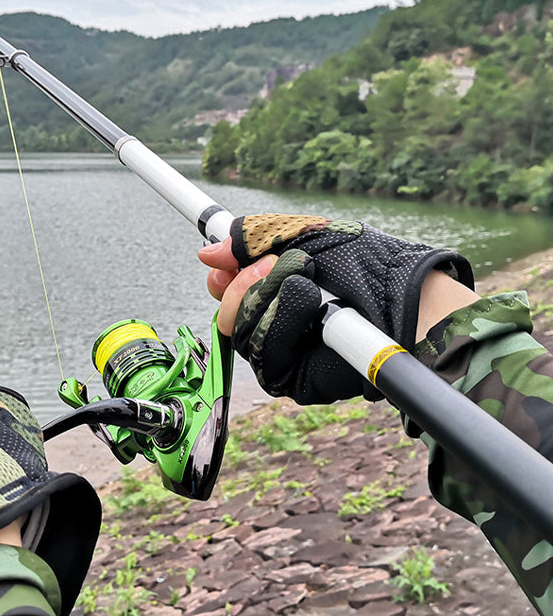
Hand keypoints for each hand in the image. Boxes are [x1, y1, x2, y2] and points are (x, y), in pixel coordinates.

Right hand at [199, 214, 473, 402]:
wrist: (406, 299)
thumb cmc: (367, 264)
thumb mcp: (306, 236)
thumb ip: (256, 239)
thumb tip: (208, 253)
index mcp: (277, 288)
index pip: (228, 289)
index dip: (220, 276)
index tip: (220, 261)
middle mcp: (277, 321)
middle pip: (227, 311)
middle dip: (242, 282)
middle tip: (272, 262)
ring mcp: (285, 352)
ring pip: (240, 331)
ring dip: (266, 295)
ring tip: (305, 279)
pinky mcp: (294, 379)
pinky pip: (264, 353)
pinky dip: (283, 321)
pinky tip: (311, 306)